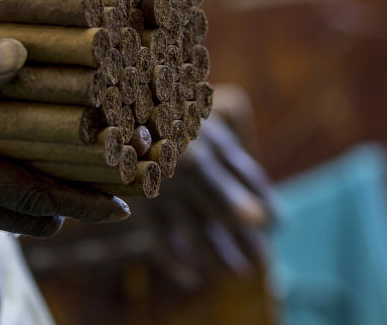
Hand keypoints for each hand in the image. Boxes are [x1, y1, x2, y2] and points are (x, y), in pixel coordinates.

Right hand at [138, 114, 277, 290]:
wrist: (108, 108)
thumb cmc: (156, 109)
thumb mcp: (194, 118)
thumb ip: (224, 151)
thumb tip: (255, 199)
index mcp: (210, 140)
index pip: (249, 177)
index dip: (266, 201)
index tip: (277, 222)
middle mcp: (192, 164)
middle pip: (229, 209)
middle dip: (249, 238)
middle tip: (261, 259)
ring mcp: (165, 184)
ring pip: (200, 231)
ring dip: (220, 255)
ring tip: (238, 272)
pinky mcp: (139, 201)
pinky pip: (162, 239)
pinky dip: (177, 262)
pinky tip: (192, 277)